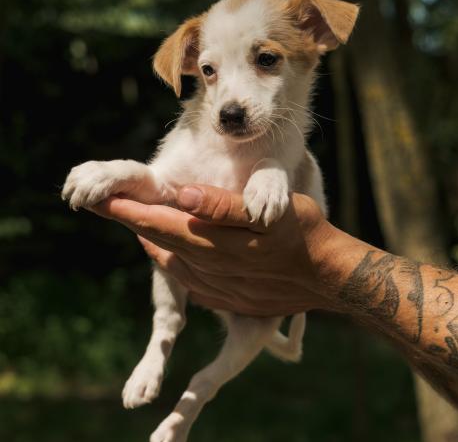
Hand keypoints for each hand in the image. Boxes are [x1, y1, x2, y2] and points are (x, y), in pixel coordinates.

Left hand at [90, 186, 355, 315]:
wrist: (324, 276)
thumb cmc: (301, 233)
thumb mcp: (270, 211)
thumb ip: (223, 206)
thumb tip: (182, 194)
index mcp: (214, 243)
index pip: (159, 224)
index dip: (127, 211)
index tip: (101, 199)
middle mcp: (208, 267)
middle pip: (157, 241)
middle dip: (129, 220)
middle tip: (103, 204)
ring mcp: (215, 285)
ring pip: (169, 261)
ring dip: (148, 240)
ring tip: (134, 221)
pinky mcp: (224, 295)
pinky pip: (186, 278)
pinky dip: (170, 260)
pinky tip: (168, 250)